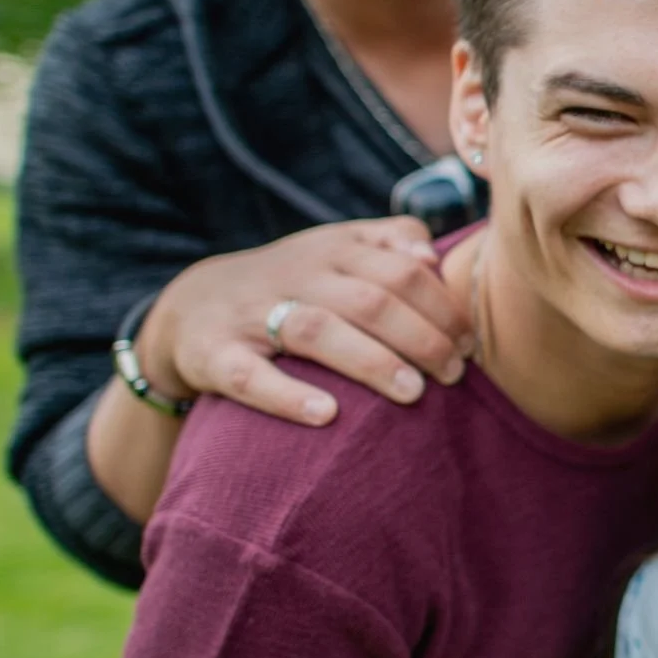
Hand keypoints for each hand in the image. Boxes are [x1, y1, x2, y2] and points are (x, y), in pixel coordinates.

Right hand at [138, 217, 472, 424]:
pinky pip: (249, 376)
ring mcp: (252, 315)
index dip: (442, 307)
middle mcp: (295, 276)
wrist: (187, 307)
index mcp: (332, 250)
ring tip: (414, 393)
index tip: (470, 343)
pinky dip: (288, 395)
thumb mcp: (335, 250)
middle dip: (422, 337)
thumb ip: (388, 242)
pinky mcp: (213, 354)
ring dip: (372, 362)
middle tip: (454, 373)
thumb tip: (432, 256)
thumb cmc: (290, 284)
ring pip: (318, 330)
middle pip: (369, 299)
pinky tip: (327, 415)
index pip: (400, 270)